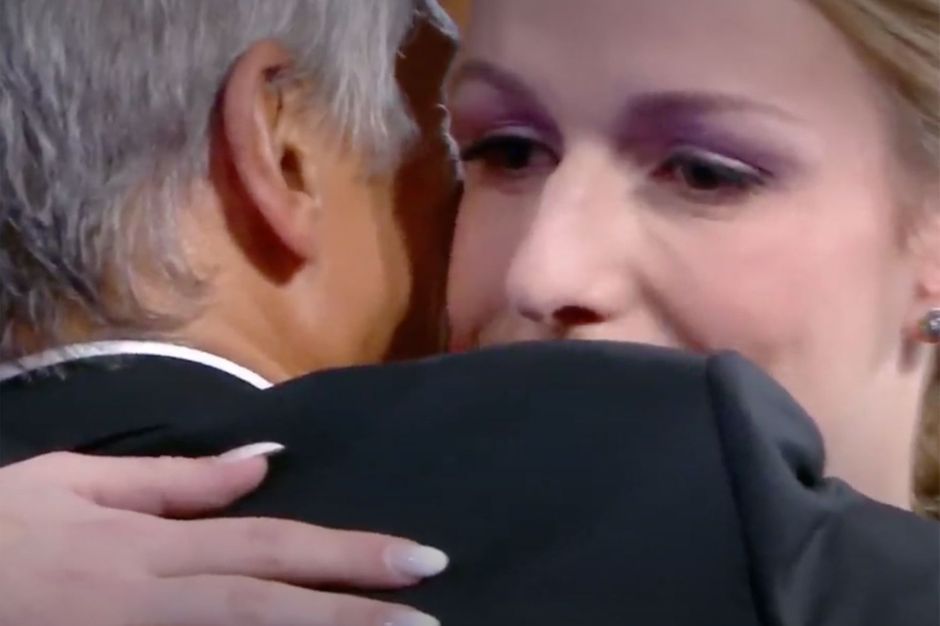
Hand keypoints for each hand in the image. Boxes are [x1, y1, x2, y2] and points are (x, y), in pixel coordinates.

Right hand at [0, 447, 445, 625]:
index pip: (272, 547)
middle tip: (434, 618)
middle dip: (357, 614)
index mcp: (153, 545)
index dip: (350, 555)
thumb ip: (173, 481)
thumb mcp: (74, 484)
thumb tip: (262, 462)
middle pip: (271, 605)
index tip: (421, 560)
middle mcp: (154, 598)